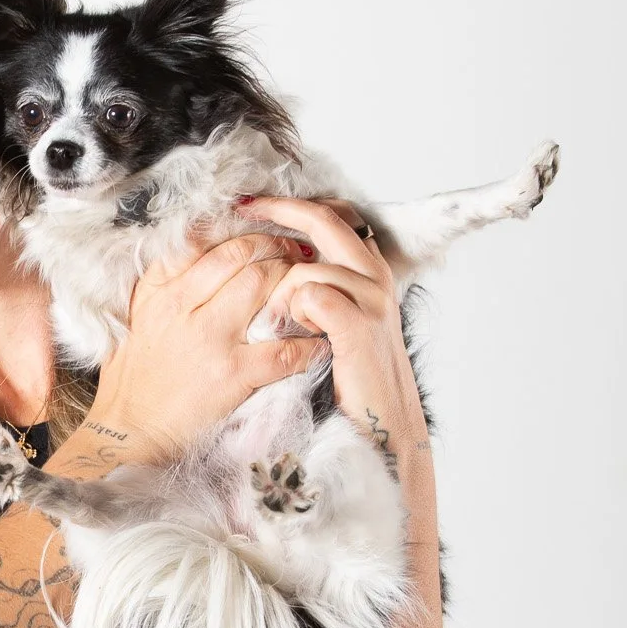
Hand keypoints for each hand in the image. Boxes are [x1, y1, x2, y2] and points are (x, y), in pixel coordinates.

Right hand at [87, 227, 325, 458]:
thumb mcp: (138, 317)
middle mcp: (182, 304)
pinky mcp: (232, 373)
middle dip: (276, 247)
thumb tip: (201, 249)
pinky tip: (318, 343)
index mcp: (159, 289)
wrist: (127, 430)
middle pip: (242, 253)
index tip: (261, 233)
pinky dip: (308, 344)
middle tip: (295, 253)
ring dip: (293, 281)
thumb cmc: (132, 377)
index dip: (243, 231)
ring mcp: (209, 337)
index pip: (207, 240)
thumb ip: (165, 283)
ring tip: (307, 288)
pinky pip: (283, 348)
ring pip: (263, 284)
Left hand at [238, 196, 430, 457]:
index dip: (290, 204)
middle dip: (277, 210)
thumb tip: (273, 262)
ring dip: (280, 293)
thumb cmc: (351, 379)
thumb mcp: (334, 323)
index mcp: (367, 270)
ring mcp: (372, 298)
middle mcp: (375, 275)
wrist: (383, 425)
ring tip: (278, 323)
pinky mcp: (361, 325)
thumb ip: (316, 289)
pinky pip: (312, 296)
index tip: (250, 202)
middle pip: (323, 219)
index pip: (331, 215)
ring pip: (307, 266)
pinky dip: (294, 312)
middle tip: (242, 209)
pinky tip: (294, 333)